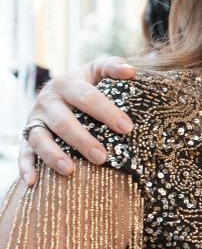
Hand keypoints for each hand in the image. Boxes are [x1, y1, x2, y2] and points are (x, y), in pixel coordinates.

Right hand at [18, 56, 135, 185]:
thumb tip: (130, 71)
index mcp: (66, 84)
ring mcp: (35, 120)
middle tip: (103, 157)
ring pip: (39, 138)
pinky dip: (26, 167)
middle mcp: (47, 102)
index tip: (127, 128)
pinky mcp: (27, 137)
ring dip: (52, 155)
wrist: (60, 90)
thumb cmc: (87, 84)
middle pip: (62, 121)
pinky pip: (23, 153)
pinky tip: (33, 182)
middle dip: (82, 140)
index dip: (107, 112)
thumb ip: (113, 66)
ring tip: (69, 170)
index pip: (87, 97)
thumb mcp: (97, 71)